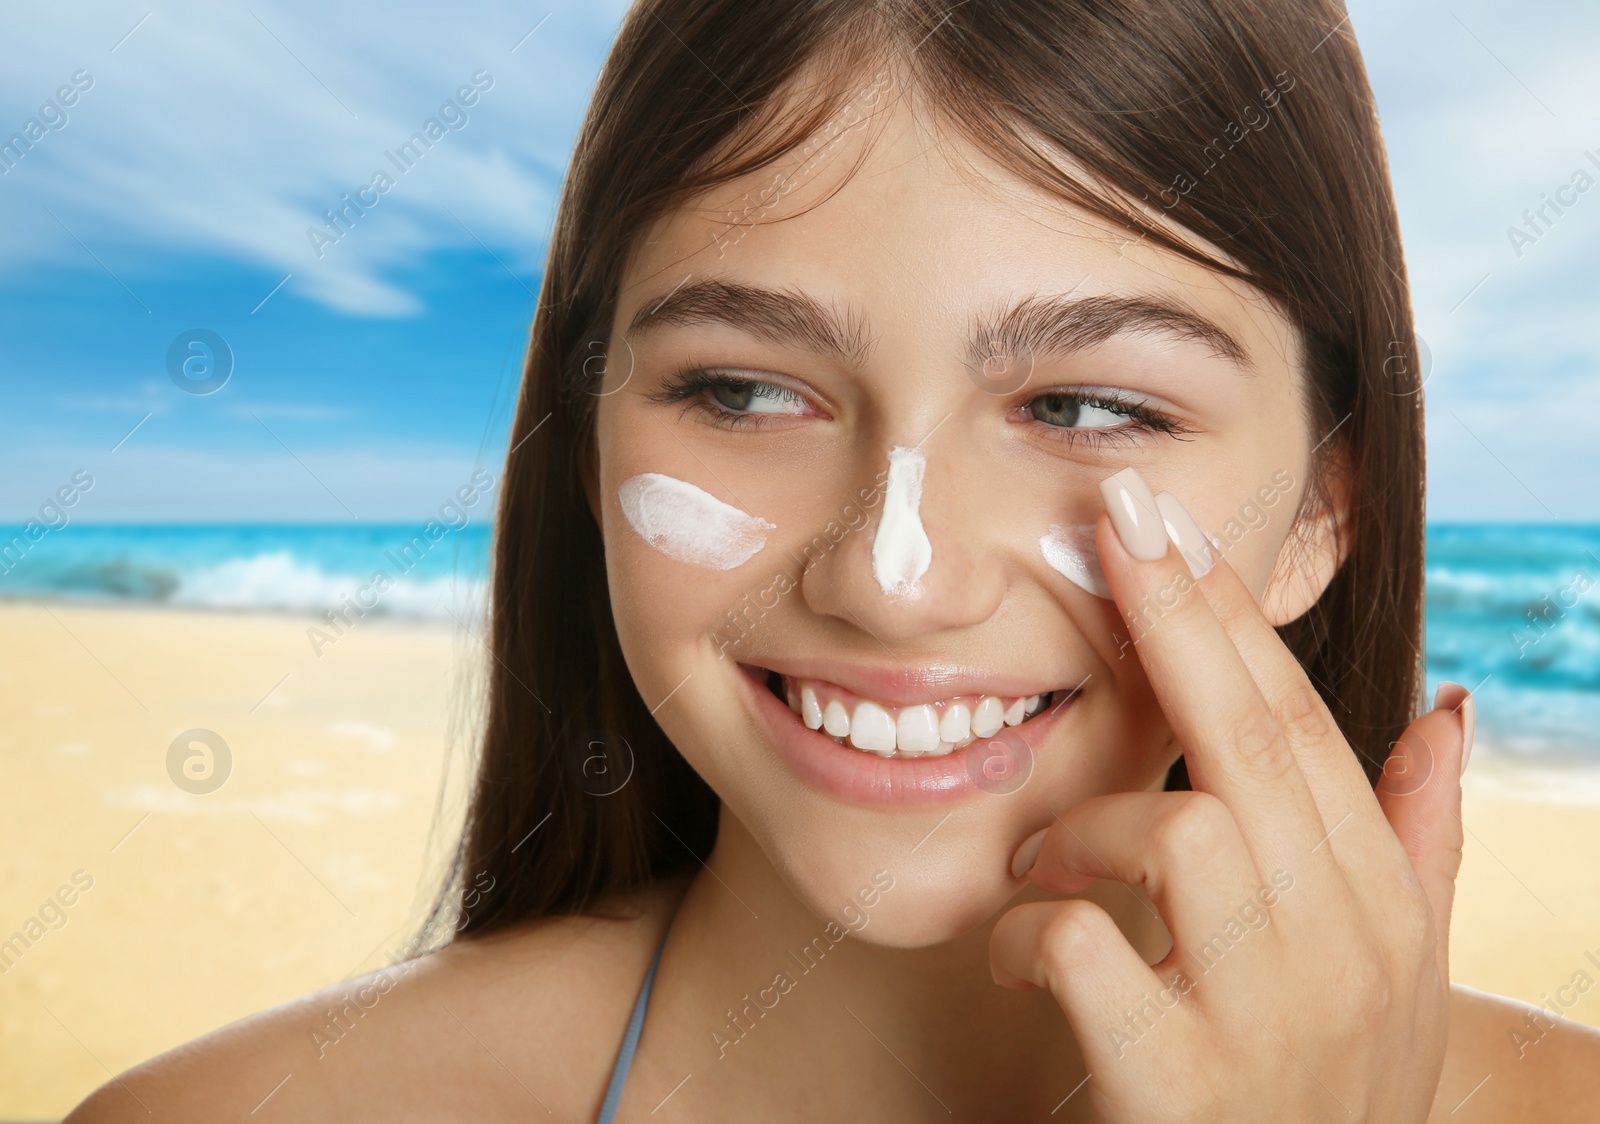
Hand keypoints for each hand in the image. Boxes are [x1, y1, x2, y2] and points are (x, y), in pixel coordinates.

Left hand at [989, 472, 1467, 1121]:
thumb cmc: (1316, 1094)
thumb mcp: (1390, 976)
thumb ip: (1417, 841)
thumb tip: (1447, 710)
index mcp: (1382, 909)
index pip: (1302, 726)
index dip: (1230, 615)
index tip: (1167, 522)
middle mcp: (1344, 954)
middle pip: (1254, 743)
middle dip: (1180, 620)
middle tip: (1116, 523)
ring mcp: (1267, 1024)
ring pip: (1181, 834)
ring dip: (1085, 827)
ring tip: (1044, 863)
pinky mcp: (1179, 1091)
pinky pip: (1086, 950)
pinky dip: (1030, 931)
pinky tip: (1016, 948)